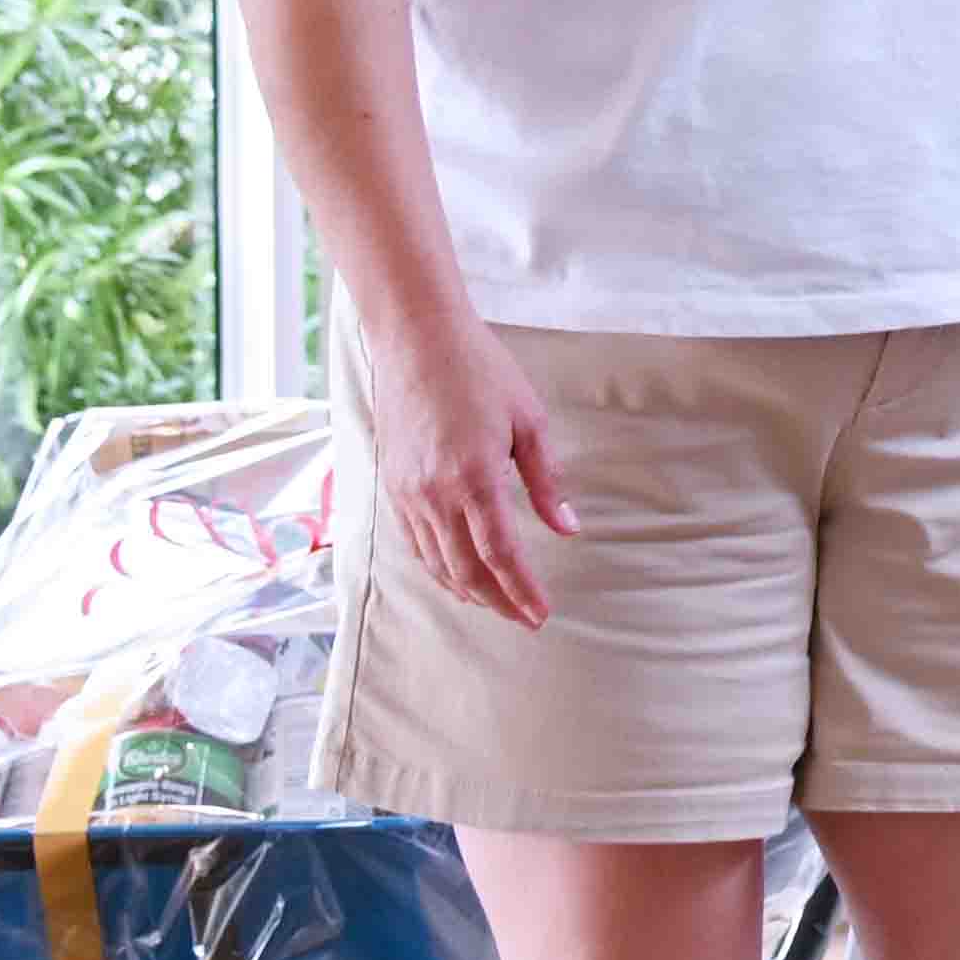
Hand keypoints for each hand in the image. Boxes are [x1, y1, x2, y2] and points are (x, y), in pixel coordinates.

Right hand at [352, 318, 572, 630]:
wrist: (417, 340)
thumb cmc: (482, 372)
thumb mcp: (530, 421)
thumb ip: (547, 481)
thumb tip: (567, 528)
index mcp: (475, 477)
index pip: (501, 554)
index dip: (521, 590)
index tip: (541, 614)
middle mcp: (435, 493)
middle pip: (466, 569)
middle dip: (497, 601)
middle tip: (524, 619)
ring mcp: (408, 492)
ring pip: (435, 562)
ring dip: (467, 590)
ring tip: (495, 604)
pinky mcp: (392, 484)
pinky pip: (414, 542)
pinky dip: (437, 566)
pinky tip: (457, 573)